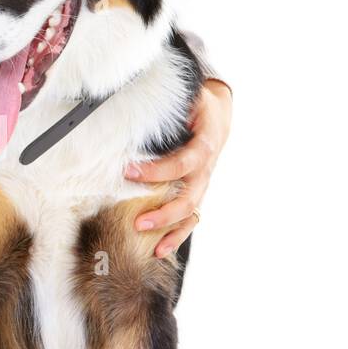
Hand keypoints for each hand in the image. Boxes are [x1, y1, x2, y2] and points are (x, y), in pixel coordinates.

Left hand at [123, 79, 231, 257]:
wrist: (218, 119)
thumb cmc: (200, 108)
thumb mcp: (192, 98)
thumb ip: (173, 104)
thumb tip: (140, 100)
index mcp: (205, 146)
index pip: (182, 163)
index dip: (157, 170)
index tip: (129, 171)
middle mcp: (205, 170)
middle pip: (188, 197)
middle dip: (163, 212)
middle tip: (137, 221)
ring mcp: (202, 185)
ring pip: (190, 214)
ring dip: (170, 230)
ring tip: (150, 245)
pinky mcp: (196, 194)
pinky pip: (189, 220)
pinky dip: (176, 236)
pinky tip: (159, 250)